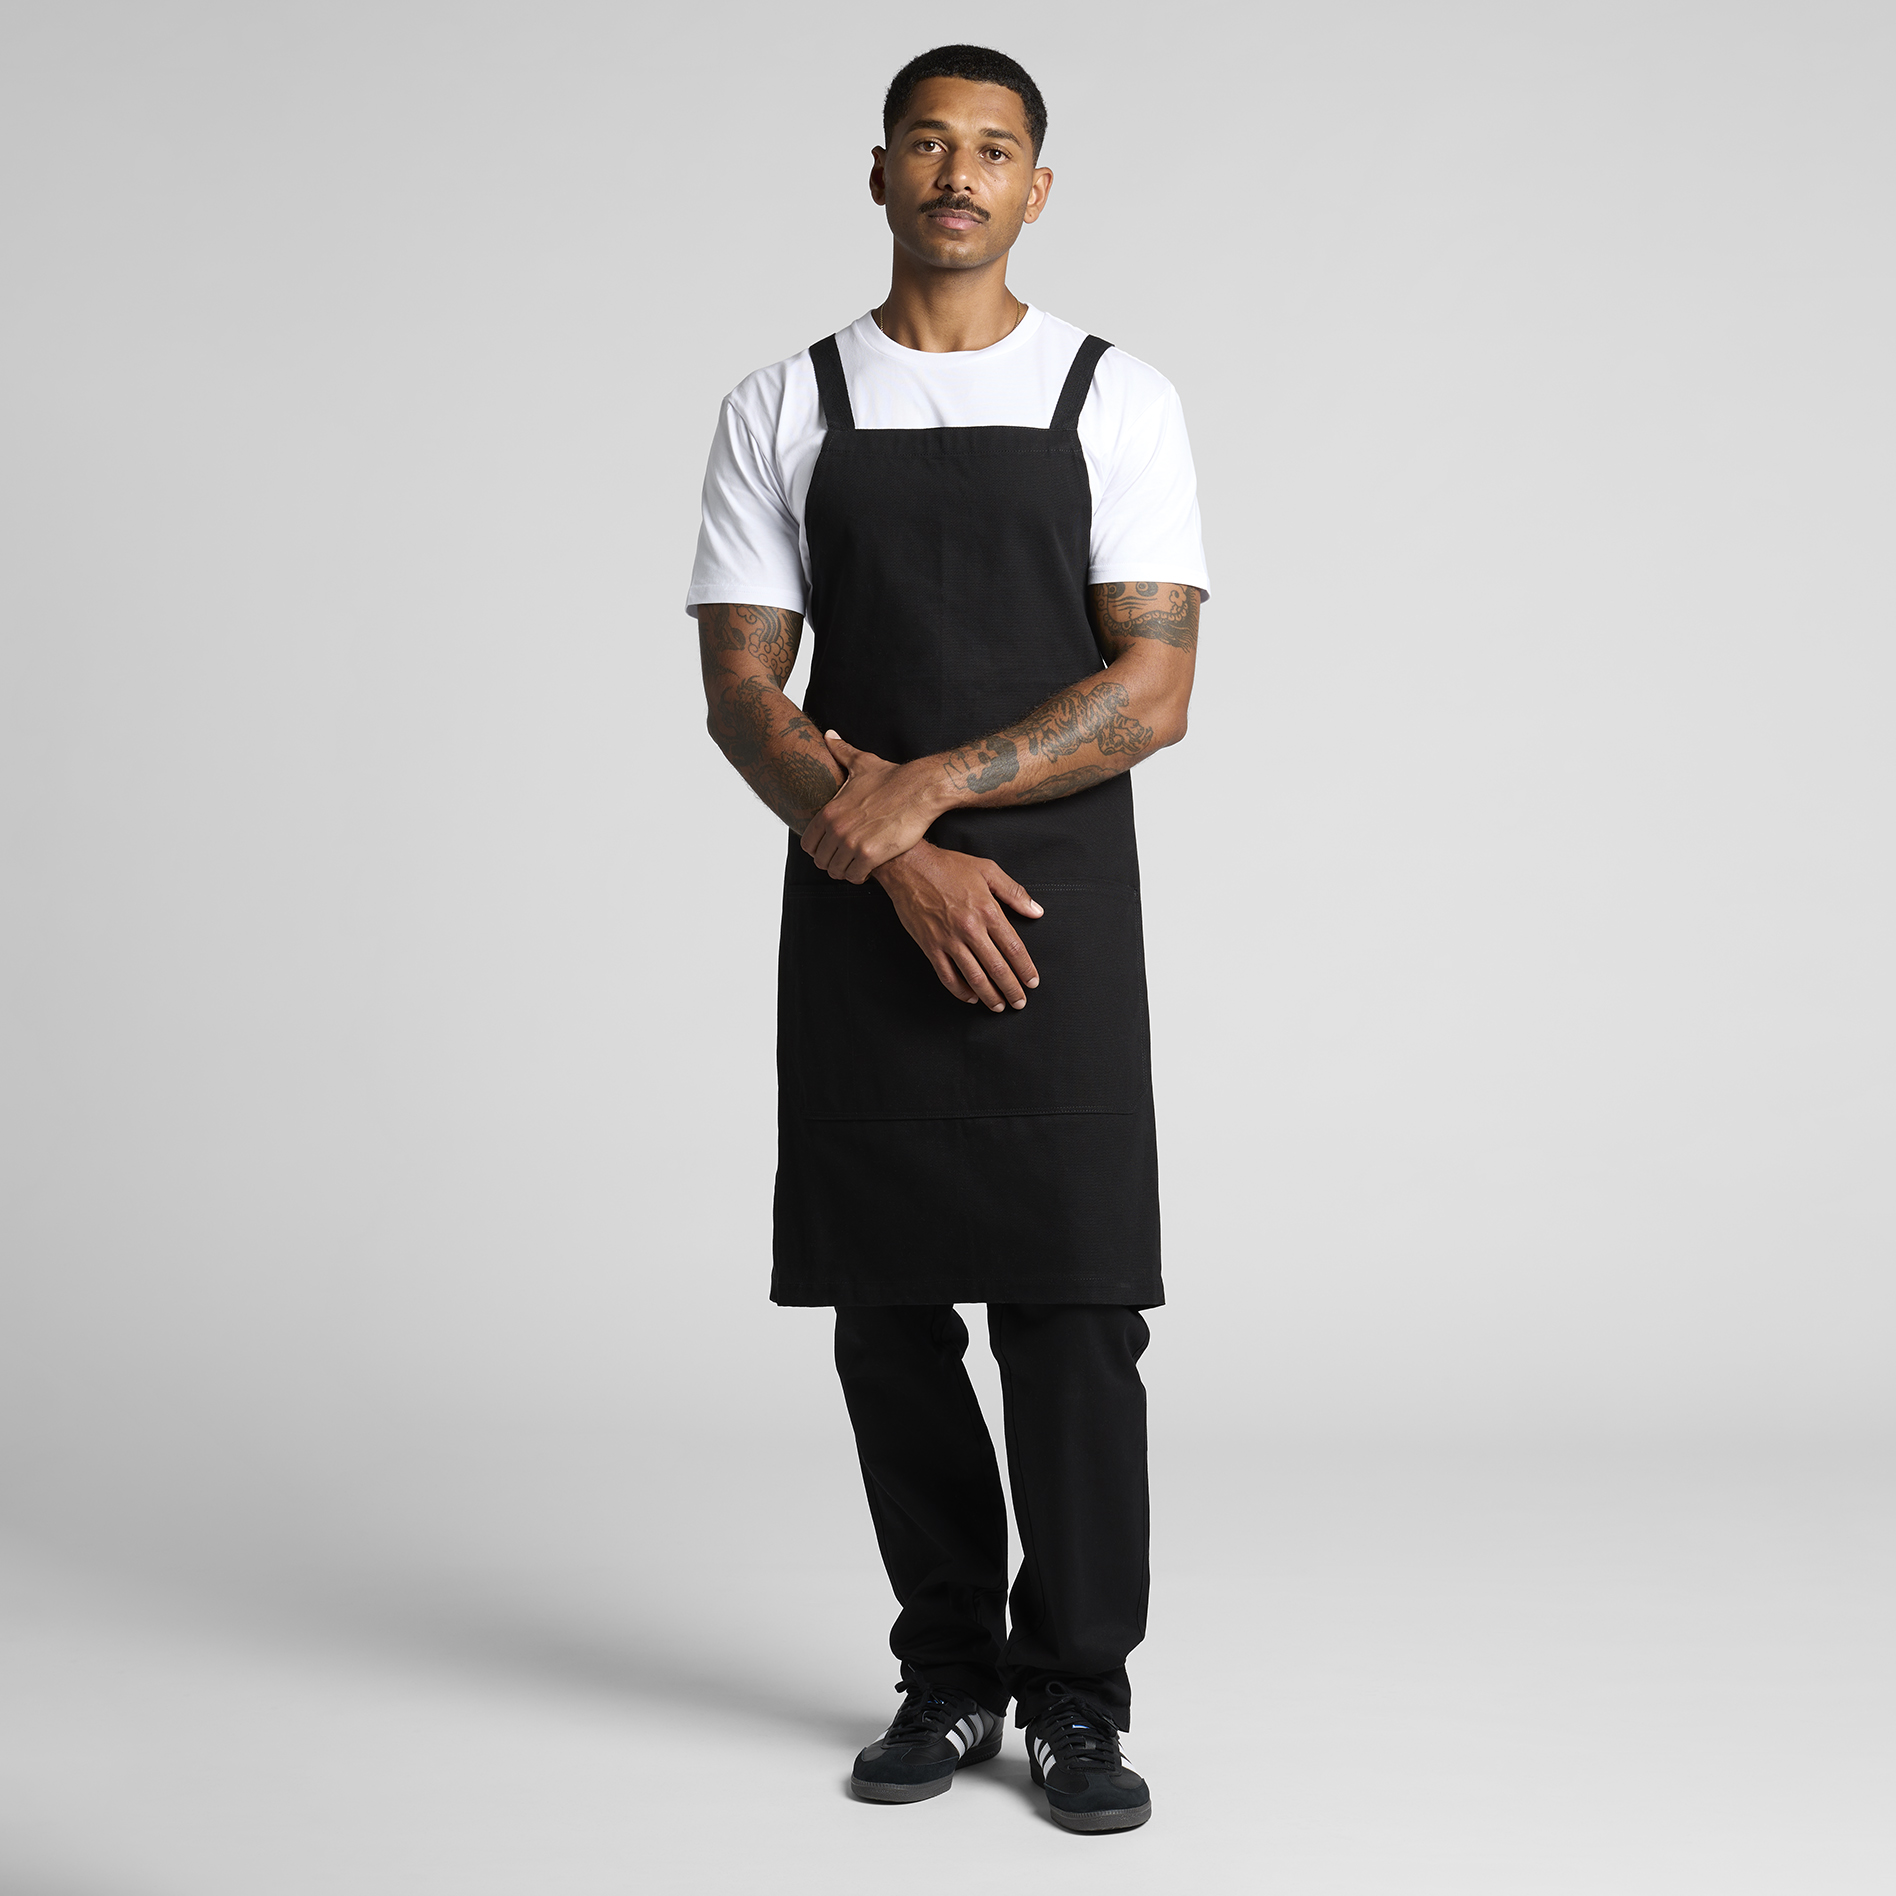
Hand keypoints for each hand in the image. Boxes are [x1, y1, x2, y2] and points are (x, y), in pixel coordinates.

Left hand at [799, 732, 944, 881]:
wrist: (920, 789)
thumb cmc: (892, 778)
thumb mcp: (862, 763)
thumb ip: (840, 751)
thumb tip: (829, 735)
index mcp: (829, 811)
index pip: (808, 844)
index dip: (818, 849)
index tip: (831, 849)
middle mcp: (836, 828)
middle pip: (821, 860)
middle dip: (832, 862)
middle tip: (845, 859)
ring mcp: (852, 843)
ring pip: (836, 871)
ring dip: (845, 871)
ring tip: (856, 866)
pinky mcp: (870, 855)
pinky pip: (854, 876)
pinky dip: (859, 876)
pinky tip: (868, 869)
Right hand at [872, 842, 1043, 1011]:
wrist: (909, 866)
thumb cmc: (947, 866)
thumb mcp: (987, 870)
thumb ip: (1014, 892)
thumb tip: (1036, 911)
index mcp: (987, 911)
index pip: (1014, 948)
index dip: (1025, 969)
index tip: (1032, 981)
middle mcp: (970, 929)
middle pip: (997, 968)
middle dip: (1012, 989)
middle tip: (1020, 1002)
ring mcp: (949, 940)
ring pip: (974, 977)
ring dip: (990, 996)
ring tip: (999, 1006)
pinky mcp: (930, 946)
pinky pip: (947, 976)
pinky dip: (960, 991)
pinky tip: (970, 997)